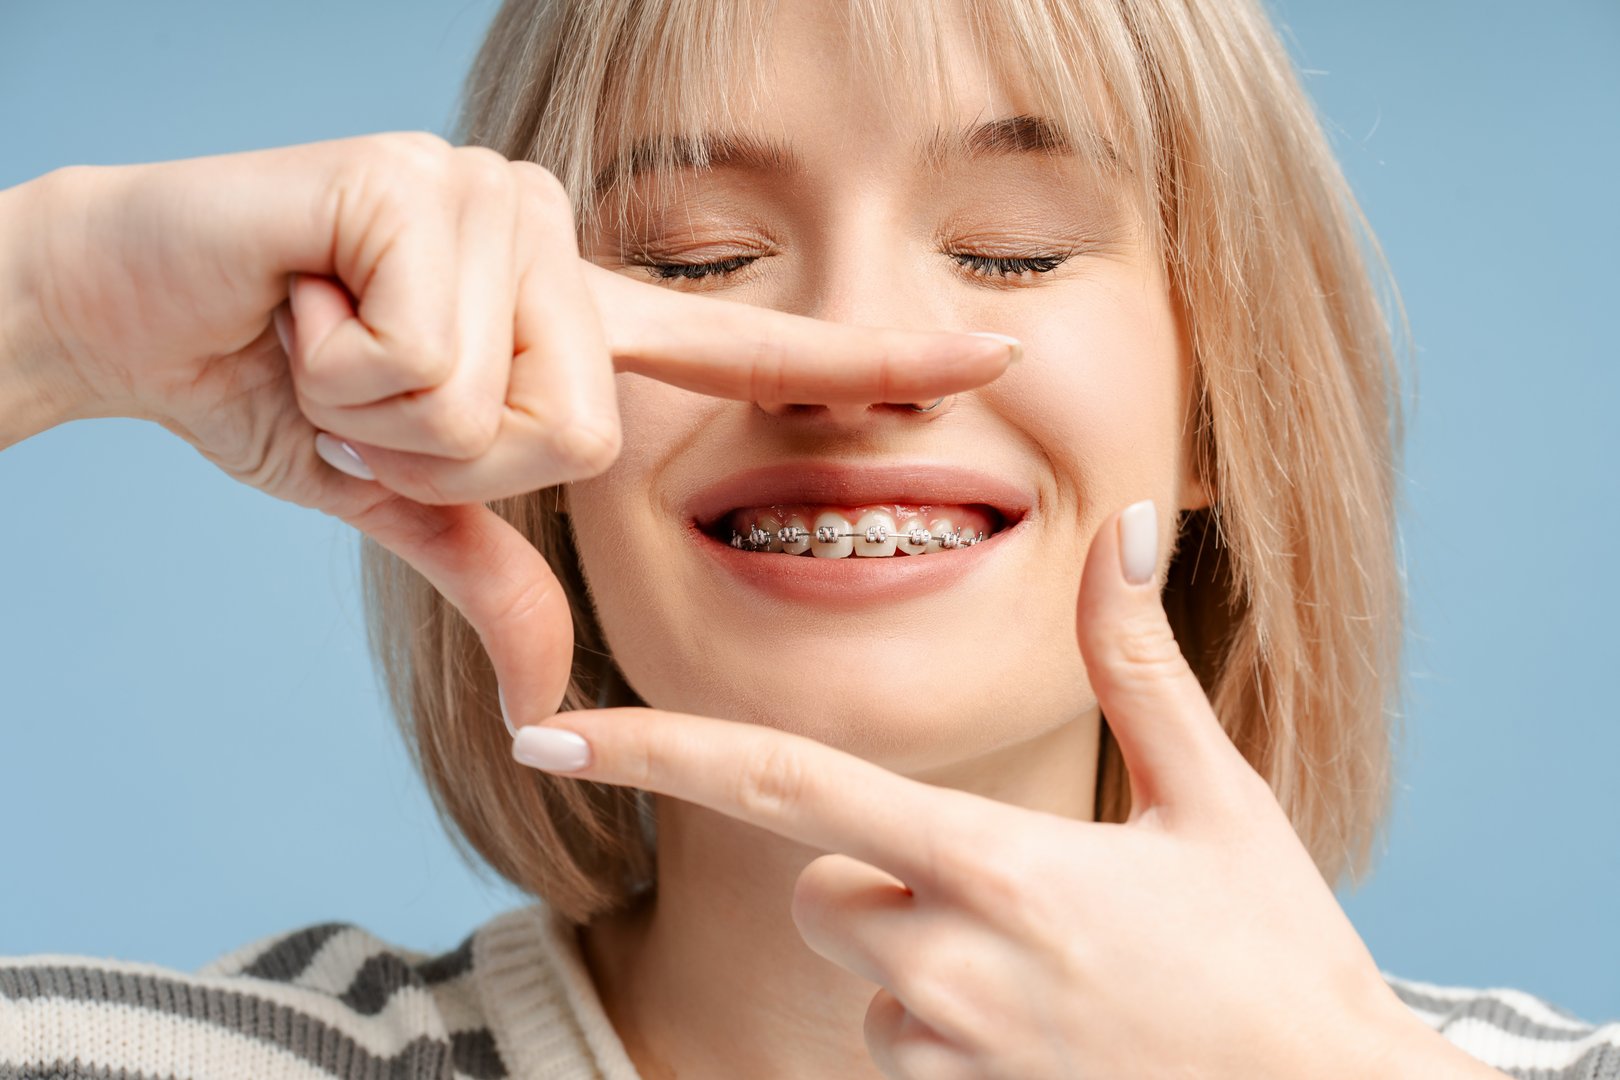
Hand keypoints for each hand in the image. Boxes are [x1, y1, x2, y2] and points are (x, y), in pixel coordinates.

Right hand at [2, 133, 1014, 710]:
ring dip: (385, 417)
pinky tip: (300, 303)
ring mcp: (501, 202)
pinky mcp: (424, 182)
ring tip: (329, 339)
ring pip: (515, 408)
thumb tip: (547, 694)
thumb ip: (499, 572)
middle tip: (365, 387)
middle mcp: (563, 245)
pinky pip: (433, 364)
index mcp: (580, 321)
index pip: (756, 344)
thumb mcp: (409, 502)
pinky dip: (339, 374)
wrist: (132, 307)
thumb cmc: (281, 389)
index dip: (880, 355)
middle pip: (593, 436)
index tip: (1001, 354)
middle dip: (452, 458)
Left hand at [499, 500, 1460, 1079]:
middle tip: (1016, 887)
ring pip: (863, 976)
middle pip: (823, 890)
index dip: (653, 748)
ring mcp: (946, 1058)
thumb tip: (1130, 525)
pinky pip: (899, 1052)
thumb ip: (1136, 661)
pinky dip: (946, 1031)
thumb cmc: (1276, 956)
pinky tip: (1053, 1030)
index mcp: (993, 864)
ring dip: (923, 960)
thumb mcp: (1215, 798)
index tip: (545, 728)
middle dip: (875, 875)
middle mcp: (944, 967)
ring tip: (1059, 971)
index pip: (783, 783)